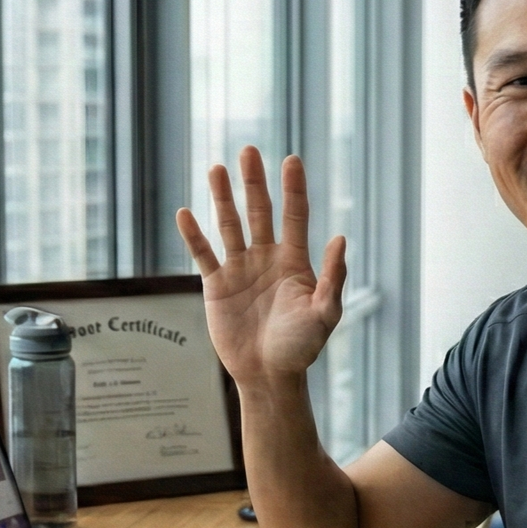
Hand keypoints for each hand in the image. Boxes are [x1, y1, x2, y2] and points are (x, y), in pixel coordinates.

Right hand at [175, 149, 345, 388]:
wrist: (268, 376)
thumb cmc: (301, 348)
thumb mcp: (324, 314)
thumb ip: (332, 278)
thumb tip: (341, 238)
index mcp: (294, 261)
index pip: (294, 216)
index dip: (293, 188)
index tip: (290, 160)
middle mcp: (266, 258)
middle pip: (259, 211)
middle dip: (254, 182)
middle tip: (248, 151)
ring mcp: (240, 269)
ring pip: (229, 225)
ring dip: (222, 197)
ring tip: (216, 168)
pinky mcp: (217, 286)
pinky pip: (204, 254)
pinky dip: (194, 235)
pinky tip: (185, 213)